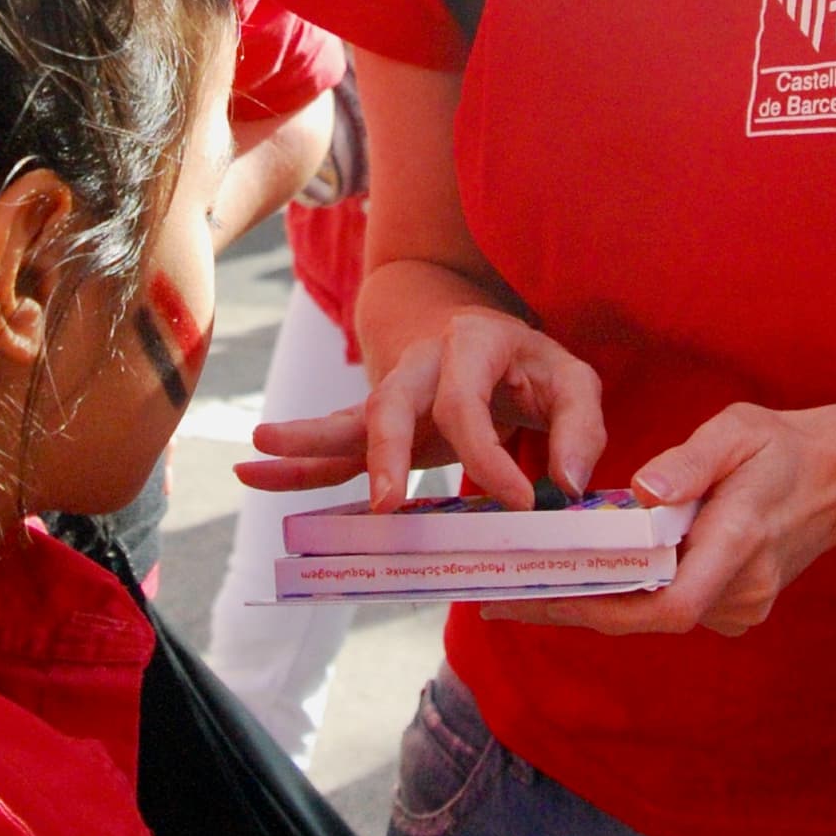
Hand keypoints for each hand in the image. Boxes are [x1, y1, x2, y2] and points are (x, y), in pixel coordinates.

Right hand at [236, 306, 605, 508]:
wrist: (477, 331)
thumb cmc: (531, 366)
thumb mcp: (572, 382)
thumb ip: (580, 430)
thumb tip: (568, 487)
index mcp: (474, 343)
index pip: (469, 406)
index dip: (491, 459)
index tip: (519, 504)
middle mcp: (423, 362)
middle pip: (392, 402)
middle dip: (384, 452)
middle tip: (385, 502)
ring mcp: (392, 392)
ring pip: (348, 419)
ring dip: (307, 440)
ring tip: (261, 448)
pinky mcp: (376, 423)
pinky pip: (333, 443)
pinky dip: (295, 463)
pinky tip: (254, 472)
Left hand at [487, 401, 835, 638]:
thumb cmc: (781, 448)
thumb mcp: (738, 432)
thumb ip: (690, 462)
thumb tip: (642, 492)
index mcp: (740, 540)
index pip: (668, 603)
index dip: (598, 607)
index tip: (541, 597)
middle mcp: (743, 588)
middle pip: (645, 618)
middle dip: (573, 608)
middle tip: (502, 598)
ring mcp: (743, 606)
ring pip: (653, 617)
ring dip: (595, 601)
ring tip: (527, 581)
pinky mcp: (736, 609)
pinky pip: (669, 610)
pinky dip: (625, 596)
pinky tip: (582, 576)